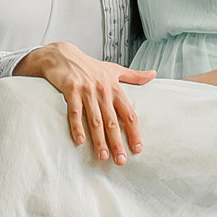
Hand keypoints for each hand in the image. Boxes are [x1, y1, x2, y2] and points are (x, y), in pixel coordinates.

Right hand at [16, 42, 154, 163]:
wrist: (62, 55)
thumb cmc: (89, 66)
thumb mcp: (114, 69)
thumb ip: (134, 76)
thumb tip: (154, 74)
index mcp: (115, 88)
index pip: (128, 113)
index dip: (134, 132)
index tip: (138, 149)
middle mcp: (103, 90)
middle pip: (113, 121)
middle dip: (117, 142)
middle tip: (120, 161)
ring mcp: (87, 91)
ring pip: (95, 120)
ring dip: (99, 140)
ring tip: (102, 156)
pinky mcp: (71, 90)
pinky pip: (75, 112)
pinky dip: (77, 126)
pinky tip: (80, 141)